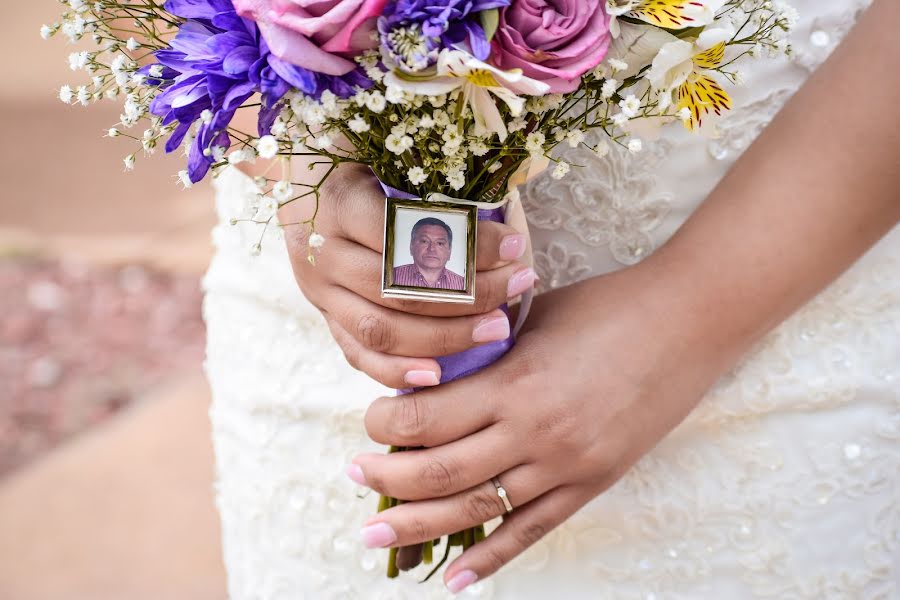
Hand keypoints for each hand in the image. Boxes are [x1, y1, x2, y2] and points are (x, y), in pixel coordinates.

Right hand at [278, 163, 536, 389]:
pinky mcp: (325, 318)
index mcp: (338, 201)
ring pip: (381, 329)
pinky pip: (359, 355)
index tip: (515, 244)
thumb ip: (432, 177)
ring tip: (497, 327)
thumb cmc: (363, 163)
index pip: (407, 232)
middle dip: (469, 293)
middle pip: (398, 287)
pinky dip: (397, 370)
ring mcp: (319, 291)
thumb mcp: (389, 154)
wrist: (305, 185)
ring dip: (446, 335)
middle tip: (519, 285)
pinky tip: (438, 375)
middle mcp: (320, 251)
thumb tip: (503, 209)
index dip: (464, 244)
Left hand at [346, 262, 734, 592]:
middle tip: (355, 479)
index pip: (424, 418)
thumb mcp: (531, 319)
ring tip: (376, 536)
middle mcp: (535, 431)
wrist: (685, 322)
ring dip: (420, 526)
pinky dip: (491, 559)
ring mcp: (565, 465)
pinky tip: (456, 580)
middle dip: (387, 481)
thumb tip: (428, 381)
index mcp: (513, 381)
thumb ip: (483, 356)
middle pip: (440, 471)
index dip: (384, 424)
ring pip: (477, 509)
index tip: (371, 421)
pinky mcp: (592, 483)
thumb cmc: (605, 308)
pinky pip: (532, 531)